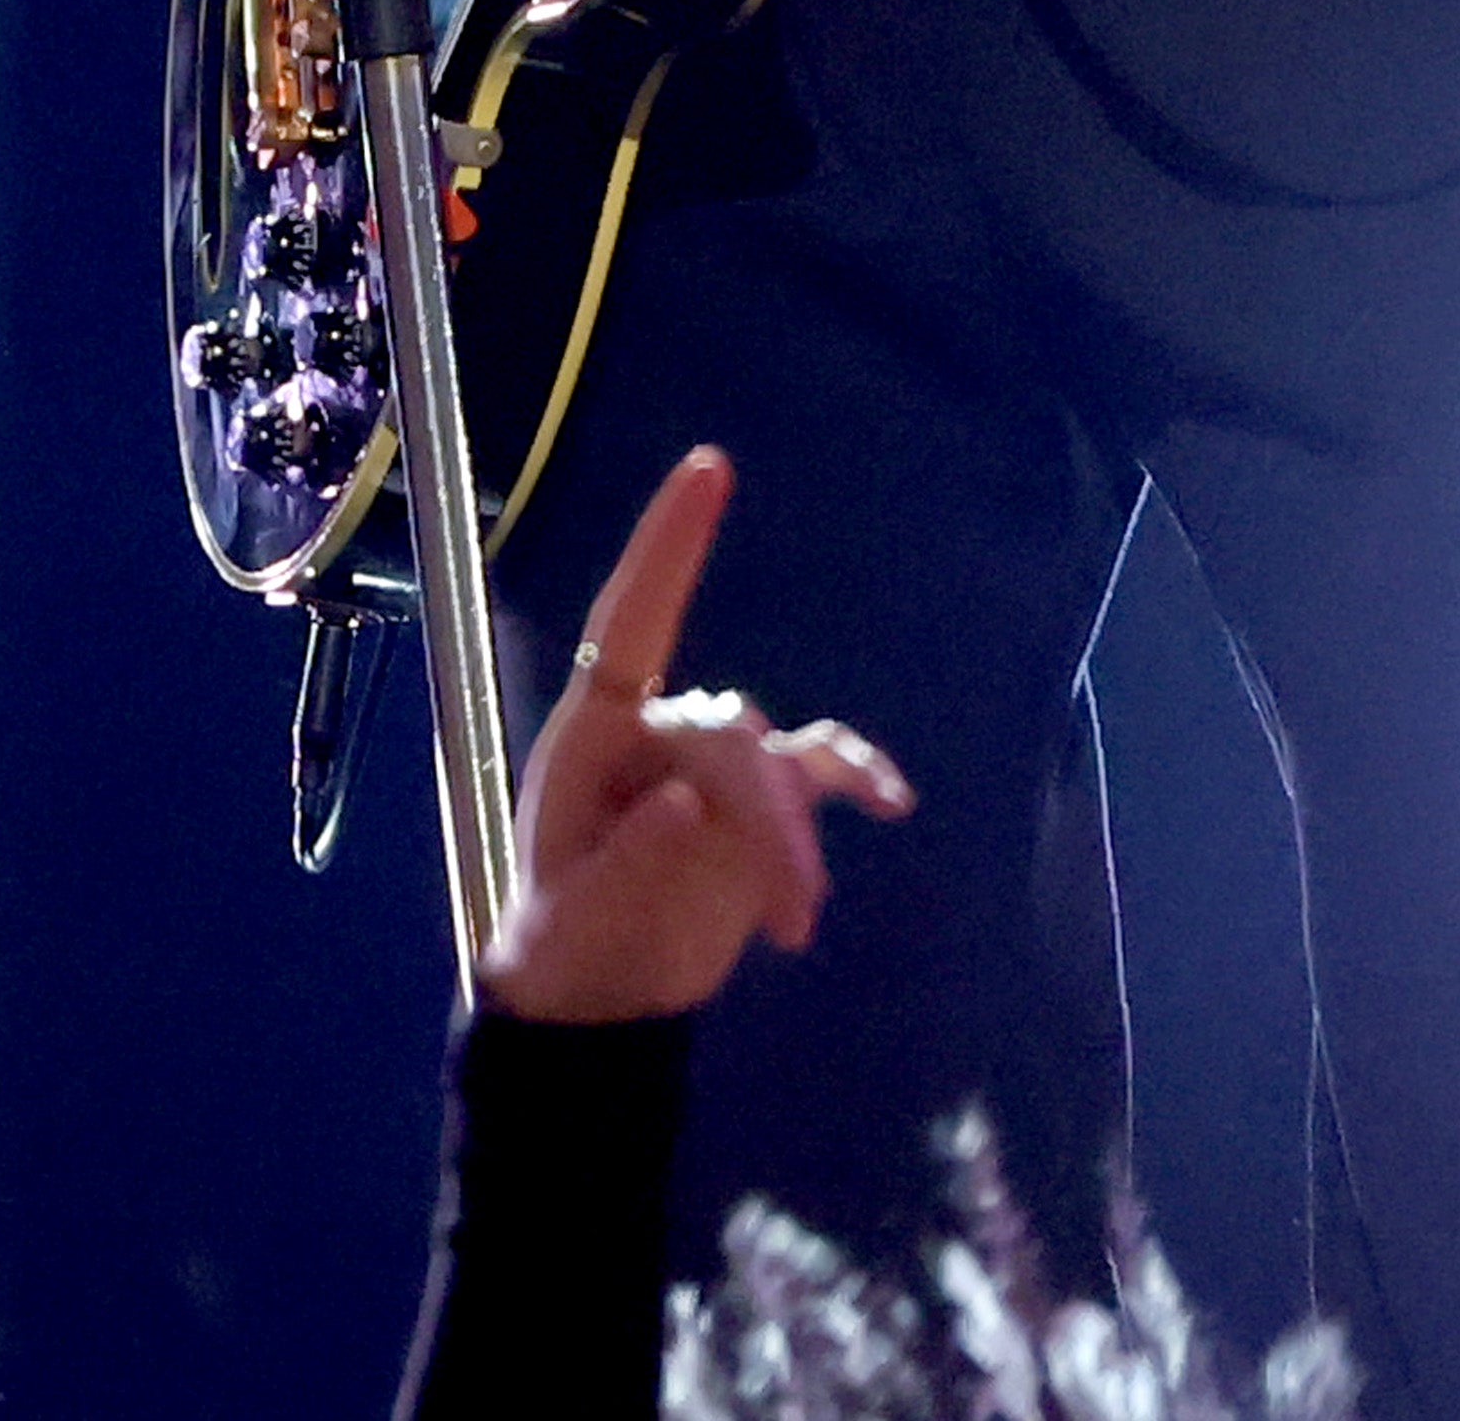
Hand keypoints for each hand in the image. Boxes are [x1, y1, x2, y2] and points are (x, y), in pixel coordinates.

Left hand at [482, 446, 910, 1024]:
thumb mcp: (581, 921)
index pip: (632, 617)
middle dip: (764, 815)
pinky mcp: (761, 802)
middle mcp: (659, 727)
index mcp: (597, 731)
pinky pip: (817, 770)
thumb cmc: (570, 940)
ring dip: (796, 833)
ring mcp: (716, 762)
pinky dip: (854, 777)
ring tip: (797, 920)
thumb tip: (686, 806)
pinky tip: (889, 801)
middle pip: (728, 731)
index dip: (671, 542)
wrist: (603, 993)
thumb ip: (630, 868)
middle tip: (790, 913)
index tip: (709, 466)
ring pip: (776, 761)